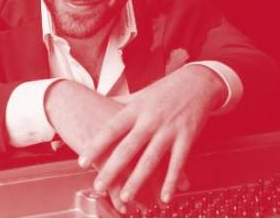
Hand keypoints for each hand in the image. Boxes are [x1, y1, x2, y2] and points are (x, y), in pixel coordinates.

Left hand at [78, 65, 226, 204]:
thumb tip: (99, 102)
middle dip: (112, 169)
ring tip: (126, 197)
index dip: (96, 145)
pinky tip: (164, 197)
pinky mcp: (187, 138)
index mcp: (136, 109)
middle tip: (99, 186)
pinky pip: (178, 163)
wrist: (196, 82)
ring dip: (138, 180)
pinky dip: (171, 181)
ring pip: (151, 158)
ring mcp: (169, 130)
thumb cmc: (165, 89)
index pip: (112, 129)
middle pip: (128, 147)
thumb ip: (120, 102)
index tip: (83, 160)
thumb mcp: (140, 93)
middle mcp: (150, 120)